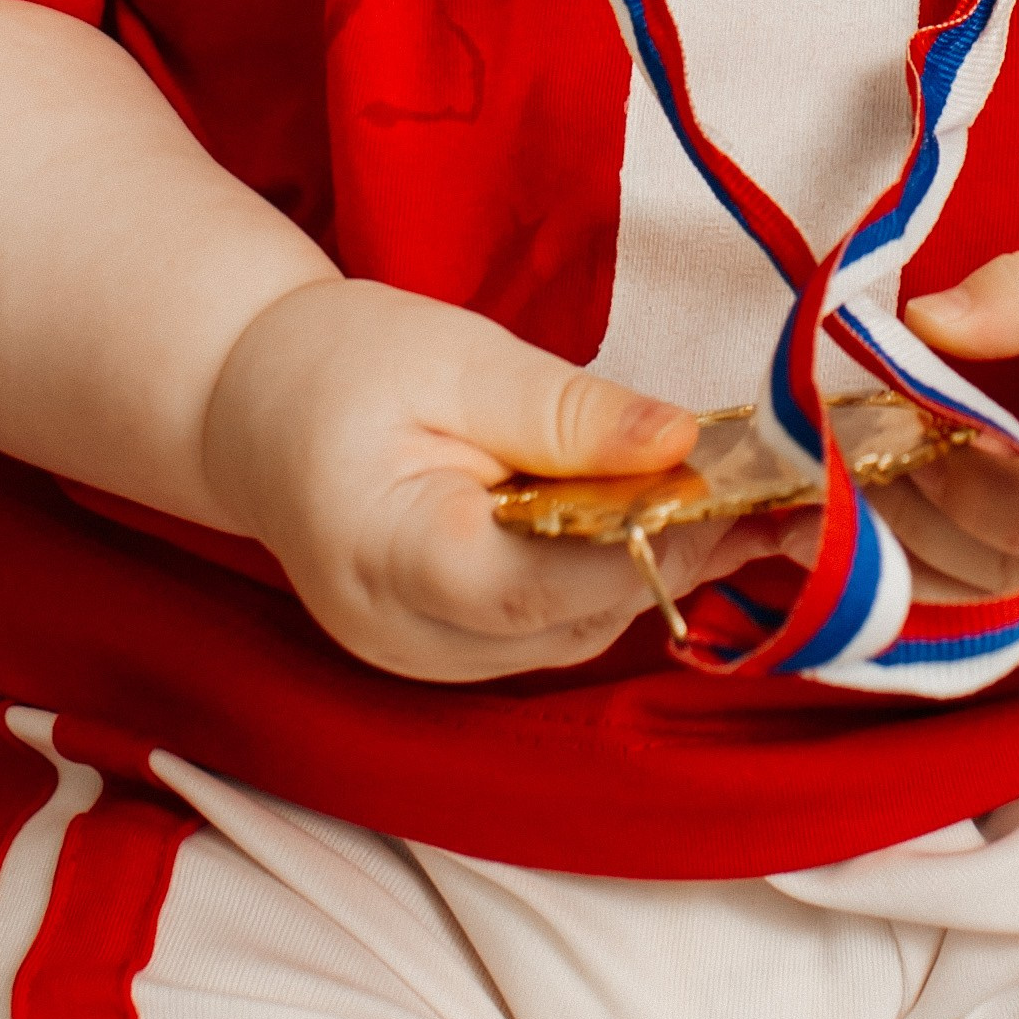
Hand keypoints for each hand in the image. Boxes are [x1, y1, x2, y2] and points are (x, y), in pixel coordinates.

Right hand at [201, 279, 782, 680]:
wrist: (250, 404)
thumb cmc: (341, 364)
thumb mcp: (458, 359)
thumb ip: (568, 412)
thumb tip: (682, 440)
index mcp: (386, 552)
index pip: (532, 584)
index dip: (640, 550)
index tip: (730, 499)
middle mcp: (402, 635)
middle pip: (566, 620)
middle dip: (669, 557)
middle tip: (768, 492)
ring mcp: (419, 658)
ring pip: (569, 634)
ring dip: (650, 571)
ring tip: (738, 499)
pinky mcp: (442, 652)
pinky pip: (547, 628)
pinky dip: (606, 578)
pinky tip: (659, 519)